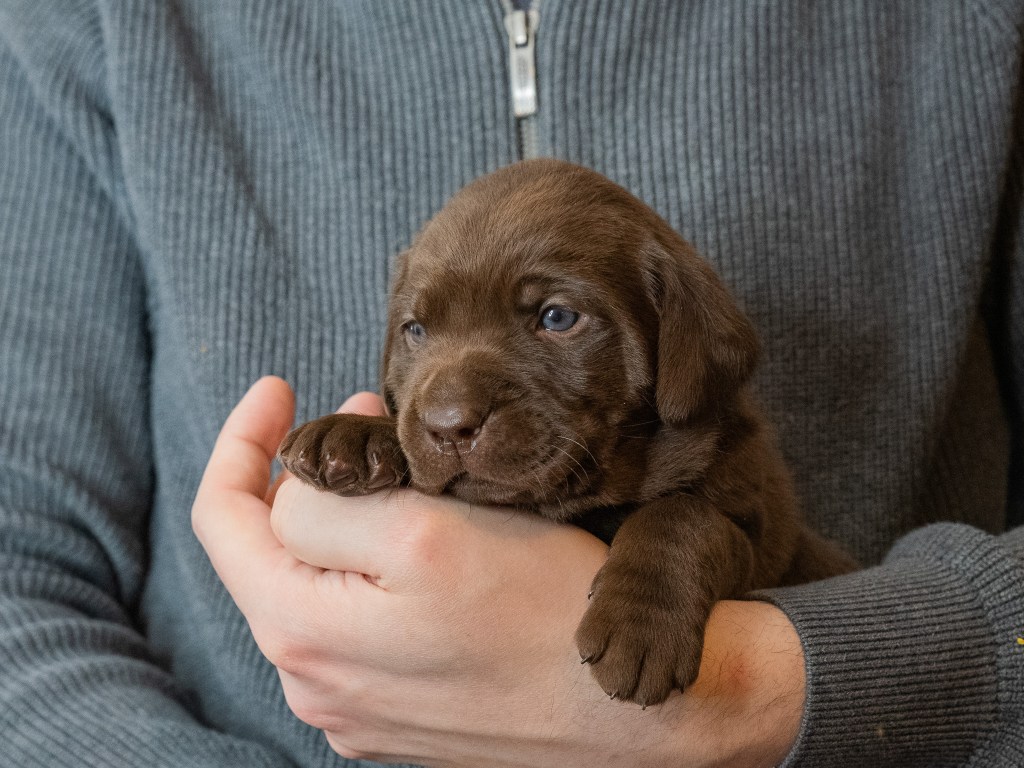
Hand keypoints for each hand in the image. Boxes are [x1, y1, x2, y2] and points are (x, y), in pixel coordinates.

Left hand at [193, 377, 804, 767]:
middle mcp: (314, 682)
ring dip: (340, 519)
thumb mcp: (425, 536)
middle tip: (363, 414)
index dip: (244, 441)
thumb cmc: (543, 612)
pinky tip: (419, 546)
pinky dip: (366, 571)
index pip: (224, 520)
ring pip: (314, 587)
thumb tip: (290, 492)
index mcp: (303, 632)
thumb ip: (328, 509)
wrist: (629, 706)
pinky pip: (354, 627)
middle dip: (303, 472)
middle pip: (268, 554)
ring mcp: (353, 705)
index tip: (279, 391)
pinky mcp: (395, 714)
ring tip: (399, 471)